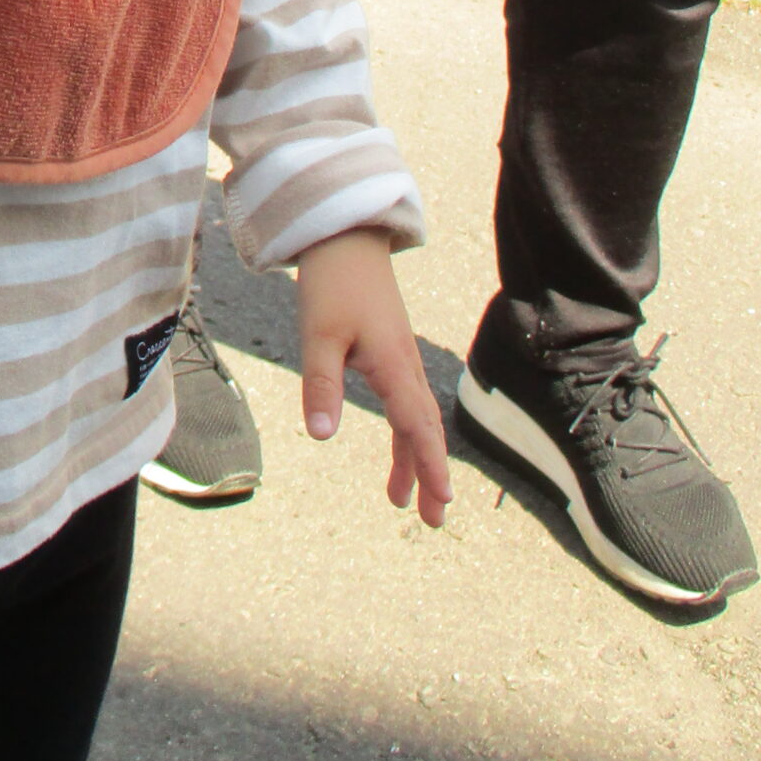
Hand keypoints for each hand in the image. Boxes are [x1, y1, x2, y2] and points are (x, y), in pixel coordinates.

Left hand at [296, 228, 452, 526]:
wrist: (345, 240)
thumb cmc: (332, 285)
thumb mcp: (318, 336)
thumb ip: (320, 385)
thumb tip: (320, 435)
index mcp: (394, 365)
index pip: (417, 425)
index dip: (429, 464)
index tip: (443, 500)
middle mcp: (405, 366)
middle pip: (425, 430)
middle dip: (430, 475)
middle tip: (434, 520)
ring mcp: (401, 360)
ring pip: (417, 419)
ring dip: (414, 459)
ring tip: (402, 501)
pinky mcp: (391, 353)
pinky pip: (406, 403)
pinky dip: (405, 433)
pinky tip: (397, 450)